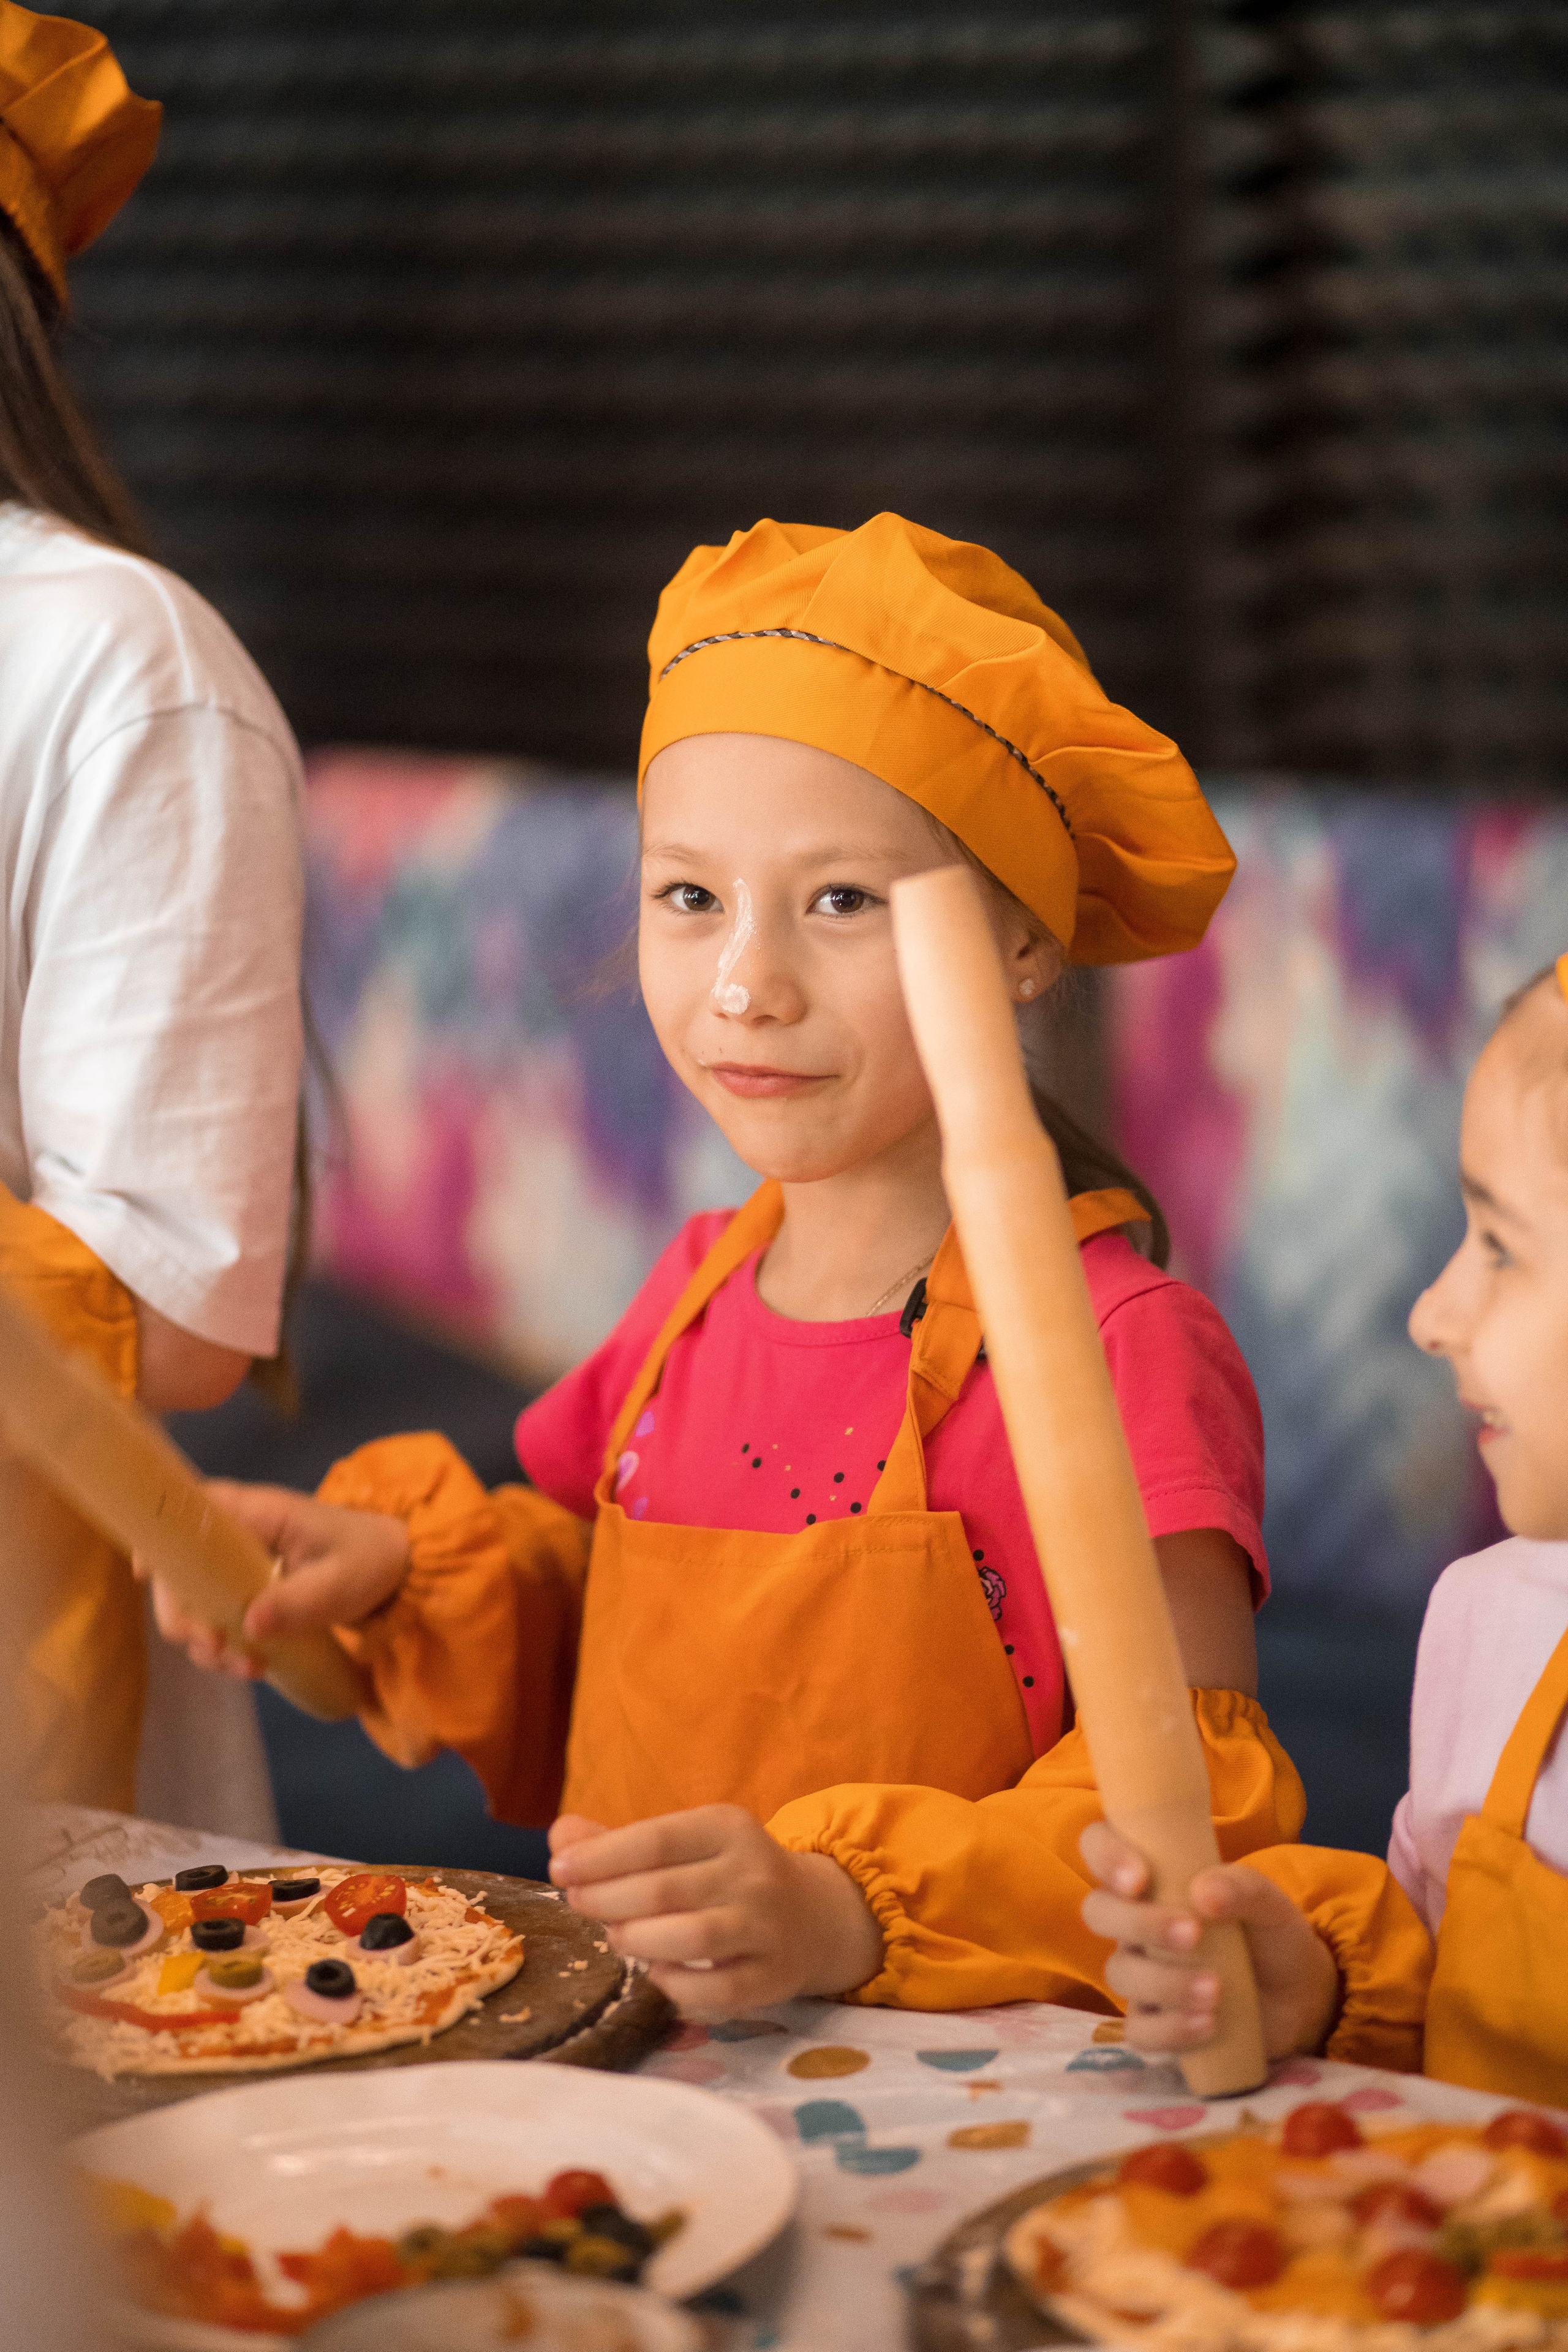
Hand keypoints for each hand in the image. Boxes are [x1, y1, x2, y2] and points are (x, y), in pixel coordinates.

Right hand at [135, 1482, 409, 1677]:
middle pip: (179, 1568)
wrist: (395, 1570)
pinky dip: (224, 1648)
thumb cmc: (368, 1559)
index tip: (148, 1574)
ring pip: (193, 1602)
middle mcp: (237, 1538)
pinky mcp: (245, 1597)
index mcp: (257, 1515)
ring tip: (244, 1667)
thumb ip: (300, 1600)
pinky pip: (217, 1621)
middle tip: (211, 1646)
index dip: (159, 1536)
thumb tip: (251, 1623)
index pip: (191, 1509)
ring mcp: (237, 1569)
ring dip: (205, 1640)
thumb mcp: (341, 1581)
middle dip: (183, 1614)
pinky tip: (251, 1668)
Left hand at [548, 1805, 884, 2019]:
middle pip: (665, 1890)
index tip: (560, 1868)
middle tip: (578, 1903)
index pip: (656, 1839)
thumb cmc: (727, 1875)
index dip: (601, 1856)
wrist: (815, 1916)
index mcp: (728, 1827)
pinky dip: (675, 1985)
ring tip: (616, 1935)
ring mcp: (766, 1927)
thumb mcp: (687, 1844)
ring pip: (691, 1939)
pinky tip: (657, 1972)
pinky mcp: (773, 1977)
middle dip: (607, 1900)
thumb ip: (622, 1843)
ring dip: (638, 1940)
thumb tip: (560, 1836)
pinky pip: (716, 1991)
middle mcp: (753, 1873)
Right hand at [1079, 1820, 1339, 2061]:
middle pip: (1098, 1911)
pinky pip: (1138, 2030)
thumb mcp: (1269, 1902)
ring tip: (1216, 1990)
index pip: (1099, 1846)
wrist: (1300, 1996)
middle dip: (1139, 1922)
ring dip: (1164, 1981)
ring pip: (1119, 1973)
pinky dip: (1169, 2030)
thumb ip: (1242, 1888)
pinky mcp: (1156, 2021)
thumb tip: (1203, 1892)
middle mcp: (1135, 1921)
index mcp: (1152, 1876)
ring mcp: (1142, 1973)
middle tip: (1193, 1933)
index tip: (1141, 1877)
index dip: (1106, 1855)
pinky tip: (1208, 2024)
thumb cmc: (1271, 1934)